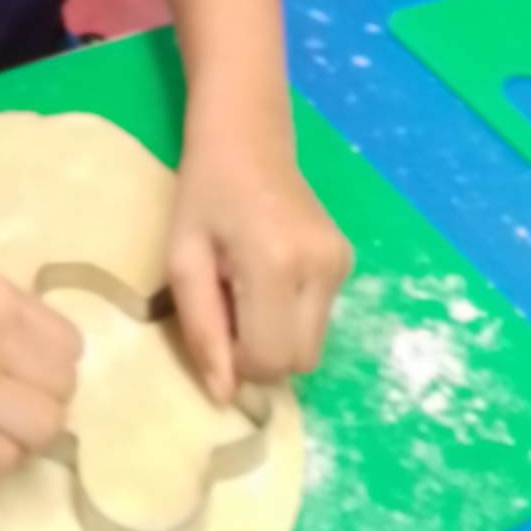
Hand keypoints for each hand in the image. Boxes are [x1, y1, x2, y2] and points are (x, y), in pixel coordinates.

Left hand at [168, 122, 352, 402]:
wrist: (247, 136)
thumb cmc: (203, 192)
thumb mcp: (183, 258)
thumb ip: (202, 329)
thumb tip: (224, 394)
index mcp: (277, 262)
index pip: (270, 361)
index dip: (236, 361)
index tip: (215, 324)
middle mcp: (322, 268)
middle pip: (299, 363)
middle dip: (259, 354)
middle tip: (229, 309)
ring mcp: (342, 265)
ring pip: (313, 347)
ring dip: (276, 337)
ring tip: (246, 291)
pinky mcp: (348, 262)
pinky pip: (320, 320)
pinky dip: (290, 318)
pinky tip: (267, 279)